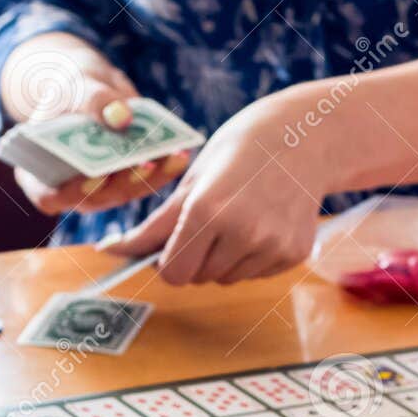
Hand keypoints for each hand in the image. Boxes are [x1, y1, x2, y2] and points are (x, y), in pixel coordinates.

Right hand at [1, 33, 186, 215]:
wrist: (86, 92)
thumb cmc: (70, 91)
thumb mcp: (74, 87)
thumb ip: (93, 100)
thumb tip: (121, 116)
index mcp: (38, 176)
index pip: (51, 196)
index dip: (74, 191)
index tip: (98, 175)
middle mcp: (69, 193)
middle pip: (96, 197)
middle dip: (123, 181)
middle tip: (146, 164)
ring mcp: (99, 192)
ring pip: (126, 192)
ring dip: (152, 175)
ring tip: (174, 154)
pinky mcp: (124, 184)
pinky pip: (144, 180)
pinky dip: (163, 166)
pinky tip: (181, 151)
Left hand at [98, 95, 323, 284]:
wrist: (305, 137)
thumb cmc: (240, 150)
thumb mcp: (193, 181)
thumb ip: (155, 225)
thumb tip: (112, 251)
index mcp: (208, 210)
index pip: (173, 272)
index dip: (166, 263)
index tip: (168, 248)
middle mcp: (242, 233)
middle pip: (198, 278)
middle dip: (193, 259)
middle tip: (208, 223)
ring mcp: (272, 246)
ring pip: (226, 279)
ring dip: (222, 259)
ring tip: (238, 218)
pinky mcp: (293, 254)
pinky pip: (255, 274)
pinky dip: (250, 258)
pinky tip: (262, 222)